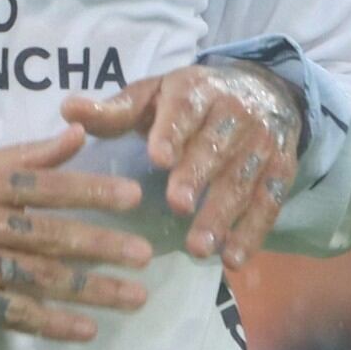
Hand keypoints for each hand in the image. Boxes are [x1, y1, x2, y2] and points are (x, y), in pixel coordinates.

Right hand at [0, 132, 155, 341]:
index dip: (91, 191)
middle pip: (50, 236)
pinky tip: (86, 329)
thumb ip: (26, 154)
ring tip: (135, 296)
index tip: (133, 198)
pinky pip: (13, 314)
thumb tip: (78, 133)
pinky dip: (51, 323)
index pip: (46, 186)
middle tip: (146, 256)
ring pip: (39, 279)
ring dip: (91, 290)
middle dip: (102, 247)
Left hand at [65, 61, 302, 265]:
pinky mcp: (282, 168)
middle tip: (177, 206)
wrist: (263, 91)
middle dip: (198, 176)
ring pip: (243, 178)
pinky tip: (234, 259)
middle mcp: (235, 112)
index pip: (184, 110)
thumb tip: (68, 110)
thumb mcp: (152, 97)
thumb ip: (113, 111)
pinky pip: (271, 201)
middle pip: (217, 146)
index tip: (157, 158)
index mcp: (196, 91)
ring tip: (199, 248)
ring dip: (223, 214)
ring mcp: (263, 141)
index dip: (172, 133)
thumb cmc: (190, 103)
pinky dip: (255, 231)